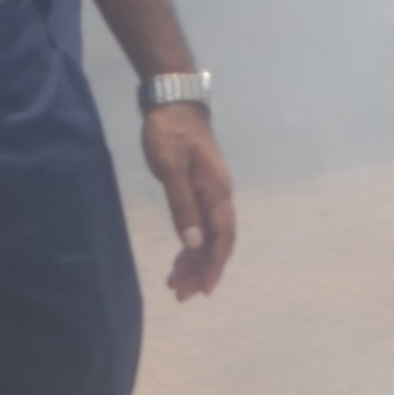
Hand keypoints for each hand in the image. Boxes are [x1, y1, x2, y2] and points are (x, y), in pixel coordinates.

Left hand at [140, 101, 236, 299]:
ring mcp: (210, 193)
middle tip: (180, 294)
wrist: (173, 100)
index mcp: (217, 192)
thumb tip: (193, 244)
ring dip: (194, 260)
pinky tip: (180, 257)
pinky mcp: (199, 189)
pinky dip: (189, 243)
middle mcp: (219, 196)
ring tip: (175, 284)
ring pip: (207, 235)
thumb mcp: (172, 169)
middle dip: (200, 270)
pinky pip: (199, 224)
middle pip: (216, 242)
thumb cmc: (170, 131)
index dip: (214, 265)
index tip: (203, 289)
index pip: (222, 237)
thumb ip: (183, 206)